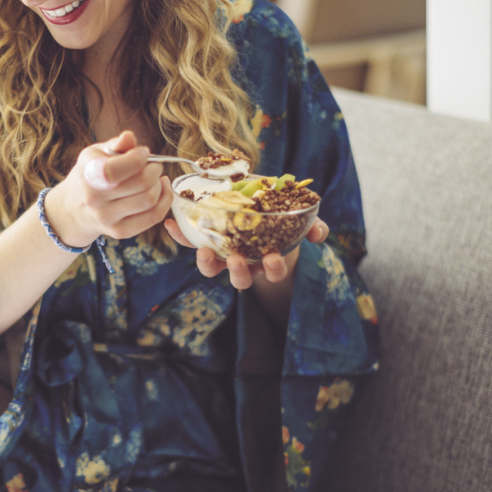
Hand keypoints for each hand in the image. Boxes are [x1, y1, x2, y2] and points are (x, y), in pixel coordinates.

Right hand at [44, 131, 172, 245]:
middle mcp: (95, 200)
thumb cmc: (89, 176)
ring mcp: (108, 219)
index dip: (138, 158)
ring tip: (155, 177)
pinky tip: (161, 189)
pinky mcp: (120, 232)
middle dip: (154, 169)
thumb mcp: (94, 155)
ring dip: (160, 185)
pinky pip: (153, 217)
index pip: (117, 169)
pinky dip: (164, 200)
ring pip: (150, 200)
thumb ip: (115, 145)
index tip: (143, 153)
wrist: (73, 210)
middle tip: (153, 165)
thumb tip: (130, 138)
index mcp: (88, 176)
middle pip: (141, 183)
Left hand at [164, 216, 328, 289]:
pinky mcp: (205, 241)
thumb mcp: (299, 224)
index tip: (273, 258)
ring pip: (213, 269)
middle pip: (240, 279)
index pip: (272, 272)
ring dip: (208, 264)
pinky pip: (190, 242)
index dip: (273, 269)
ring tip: (205, 253)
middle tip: (238, 260)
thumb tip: (319, 232)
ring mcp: (223, 255)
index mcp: (268, 259)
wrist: (258, 212)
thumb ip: (313, 227)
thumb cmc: (281, 223)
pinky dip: (180, 236)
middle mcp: (245, 263)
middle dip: (239, 272)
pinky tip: (171, 224)